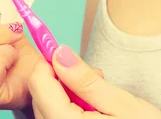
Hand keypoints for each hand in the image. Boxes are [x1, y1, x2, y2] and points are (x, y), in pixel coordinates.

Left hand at [28, 45, 160, 117]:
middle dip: (58, 78)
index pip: (39, 84)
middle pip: (40, 97)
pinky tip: (91, 108)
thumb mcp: (121, 104)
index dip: (48, 62)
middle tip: (92, 75)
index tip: (62, 50)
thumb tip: (60, 54)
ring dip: (63, 94)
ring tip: (96, 94)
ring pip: (46, 110)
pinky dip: (67, 108)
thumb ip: (85, 80)